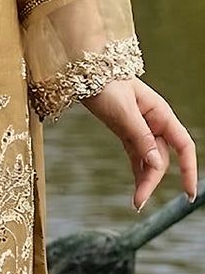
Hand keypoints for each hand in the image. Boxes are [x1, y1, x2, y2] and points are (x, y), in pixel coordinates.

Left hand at [82, 77, 196, 210]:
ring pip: (150, 160)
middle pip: (162, 157)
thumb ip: (141, 137)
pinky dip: (137, 171)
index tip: (188, 193)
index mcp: (160, 113)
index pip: (183, 145)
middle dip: (153, 180)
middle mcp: (155, 122)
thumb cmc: (106, 84)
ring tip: (136, 202)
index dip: (189, 169)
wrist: (85, 70)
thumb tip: (157, 163)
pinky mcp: (127, 132)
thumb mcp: (123, 111)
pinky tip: (136, 189)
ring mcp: (141, 128)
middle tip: (139, 201)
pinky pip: (137, 156)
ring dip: (144, 180)